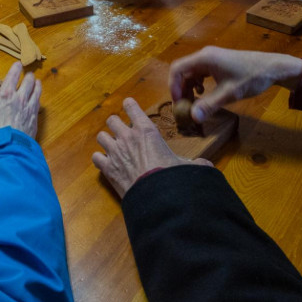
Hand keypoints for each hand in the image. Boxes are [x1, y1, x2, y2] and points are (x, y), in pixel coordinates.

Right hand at [0, 62, 41, 139]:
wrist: (6, 150)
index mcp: (5, 95)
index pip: (13, 76)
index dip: (16, 68)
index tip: (18, 63)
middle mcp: (19, 99)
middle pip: (28, 82)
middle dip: (29, 77)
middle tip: (29, 74)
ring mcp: (29, 110)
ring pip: (37, 92)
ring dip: (37, 86)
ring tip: (38, 83)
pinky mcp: (34, 121)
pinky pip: (38, 106)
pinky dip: (38, 101)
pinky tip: (37, 102)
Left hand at [92, 98, 212, 197]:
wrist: (155, 196)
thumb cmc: (171, 176)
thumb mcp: (187, 166)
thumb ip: (195, 163)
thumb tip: (206, 166)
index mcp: (146, 130)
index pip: (132, 107)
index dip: (129, 105)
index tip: (129, 105)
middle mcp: (127, 136)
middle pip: (112, 120)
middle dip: (116, 124)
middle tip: (122, 132)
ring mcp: (114, 151)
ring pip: (101, 136)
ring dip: (107, 140)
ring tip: (113, 146)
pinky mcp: (107, 168)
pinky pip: (96, 157)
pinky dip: (100, 159)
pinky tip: (106, 163)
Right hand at [169, 46, 301, 122]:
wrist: (272, 67)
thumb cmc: (251, 77)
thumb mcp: (229, 93)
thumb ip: (209, 105)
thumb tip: (193, 118)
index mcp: (204, 58)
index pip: (177, 69)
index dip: (173, 86)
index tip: (178, 103)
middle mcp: (204, 55)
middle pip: (183, 70)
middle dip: (181, 89)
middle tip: (185, 106)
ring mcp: (212, 57)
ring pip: (191, 72)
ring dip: (189, 87)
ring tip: (194, 103)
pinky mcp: (218, 62)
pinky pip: (200, 72)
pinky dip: (198, 84)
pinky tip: (205, 94)